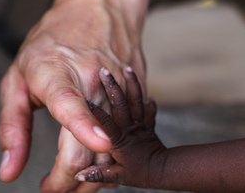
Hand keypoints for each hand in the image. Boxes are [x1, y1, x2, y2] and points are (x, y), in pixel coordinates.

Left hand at [0, 0, 145, 191]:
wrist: (101, 10)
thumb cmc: (54, 41)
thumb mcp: (18, 77)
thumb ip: (12, 127)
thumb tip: (9, 171)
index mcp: (59, 74)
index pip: (71, 105)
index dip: (84, 127)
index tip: (90, 152)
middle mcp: (95, 81)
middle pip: (94, 143)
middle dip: (71, 182)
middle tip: (52, 188)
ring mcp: (121, 88)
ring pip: (116, 146)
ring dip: (96, 175)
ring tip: (72, 180)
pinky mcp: (136, 93)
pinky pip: (128, 133)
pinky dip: (113, 154)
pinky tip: (98, 157)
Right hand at [75, 67, 164, 187]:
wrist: (164, 171)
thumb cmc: (140, 174)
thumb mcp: (118, 176)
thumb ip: (100, 174)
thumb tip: (80, 176)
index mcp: (119, 141)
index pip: (105, 124)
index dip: (96, 112)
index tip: (87, 99)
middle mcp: (130, 129)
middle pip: (121, 105)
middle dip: (112, 87)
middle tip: (103, 71)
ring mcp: (140, 124)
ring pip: (136, 100)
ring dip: (131, 83)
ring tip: (126, 68)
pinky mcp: (147, 122)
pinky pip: (147, 105)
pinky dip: (143, 94)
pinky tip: (137, 82)